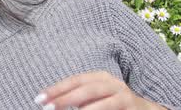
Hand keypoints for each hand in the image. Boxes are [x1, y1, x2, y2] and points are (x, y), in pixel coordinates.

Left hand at [34, 71, 166, 109]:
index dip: (56, 89)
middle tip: (49, 107)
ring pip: (103, 102)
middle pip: (86, 89)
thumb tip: (52, 103)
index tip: (39, 98)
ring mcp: (124, 95)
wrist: (144, 109)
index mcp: (99, 77)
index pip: (73, 80)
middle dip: (66, 98)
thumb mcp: (93, 96)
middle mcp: (112, 83)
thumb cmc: (111, 102)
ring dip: (86, 109)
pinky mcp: (133, 108)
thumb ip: (76, 97)